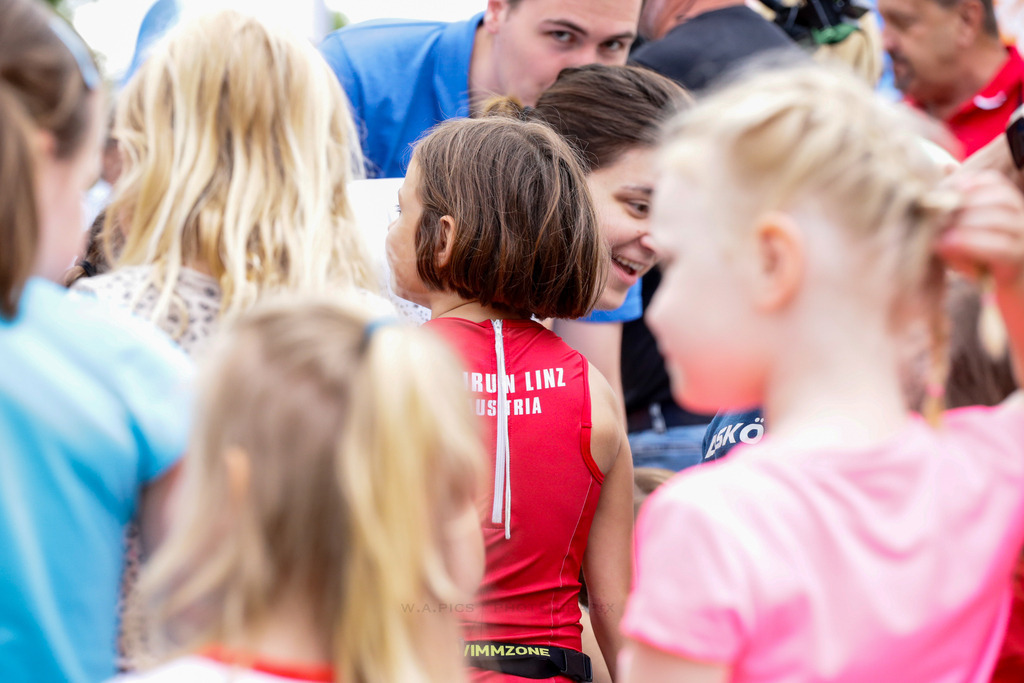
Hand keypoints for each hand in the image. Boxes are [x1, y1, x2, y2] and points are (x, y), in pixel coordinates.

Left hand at [937, 171, 1023, 294]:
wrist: (1012, 300)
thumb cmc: (984, 266)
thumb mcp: (967, 233)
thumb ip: (959, 208)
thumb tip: (946, 167)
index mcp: (1011, 207)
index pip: (992, 181)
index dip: (963, 184)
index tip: (937, 194)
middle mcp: (1023, 218)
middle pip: (995, 197)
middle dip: (960, 205)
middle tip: (933, 215)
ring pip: (997, 218)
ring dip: (962, 222)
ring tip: (937, 231)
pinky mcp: (1021, 260)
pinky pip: (999, 246)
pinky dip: (970, 242)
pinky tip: (946, 244)